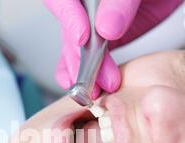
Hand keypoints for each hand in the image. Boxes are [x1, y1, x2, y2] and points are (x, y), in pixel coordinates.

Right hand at [45, 0, 183, 96]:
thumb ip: (121, 2)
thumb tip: (105, 30)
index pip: (63, 1)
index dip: (70, 19)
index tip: (83, 37)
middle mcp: (82, 7)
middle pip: (69, 33)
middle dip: (82, 59)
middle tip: (97, 78)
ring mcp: (89, 23)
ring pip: (75, 50)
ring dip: (83, 73)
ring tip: (94, 91)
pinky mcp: (100, 40)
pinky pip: (85, 58)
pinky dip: (83, 74)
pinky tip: (85, 87)